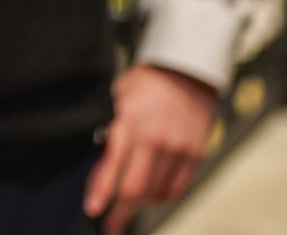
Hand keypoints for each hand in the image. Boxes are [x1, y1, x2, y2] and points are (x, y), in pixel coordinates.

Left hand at [84, 64, 218, 232]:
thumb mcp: (117, 98)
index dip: (101, 192)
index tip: (92, 209)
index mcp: (130, 121)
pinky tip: (152, 195)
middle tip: (109, 224)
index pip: (113, 166)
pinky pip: (177, 188)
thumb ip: (110, 130)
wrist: (187, 68)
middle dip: (119, 212)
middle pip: (135, 189)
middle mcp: (155, 139)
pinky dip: (162, 196)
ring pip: (156, 193)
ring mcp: (177, 148)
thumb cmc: (147, 81)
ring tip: (128, 206)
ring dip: (140, 205)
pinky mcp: (194, 154)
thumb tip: (101, 162)